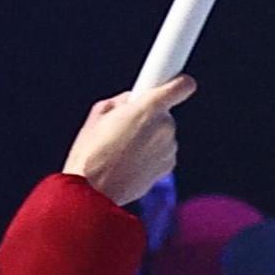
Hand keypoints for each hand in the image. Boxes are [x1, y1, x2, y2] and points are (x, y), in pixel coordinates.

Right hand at [64, 78, 193, 205]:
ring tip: (123, 149)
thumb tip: (130, 101)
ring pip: (163, 134)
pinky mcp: (168, 167)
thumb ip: (120, 102)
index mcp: (149, 108)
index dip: (178, 83)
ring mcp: (169, 148)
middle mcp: (165, 127)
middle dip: (148, 117)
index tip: (173, 83)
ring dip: (150, 137)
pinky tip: (130, 162)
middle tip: (125, 126)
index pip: (182, 85)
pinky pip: (162, 152)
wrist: (93, 192)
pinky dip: (151, 155)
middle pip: (164, 113)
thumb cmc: (91, 152)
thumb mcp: (98, 115)